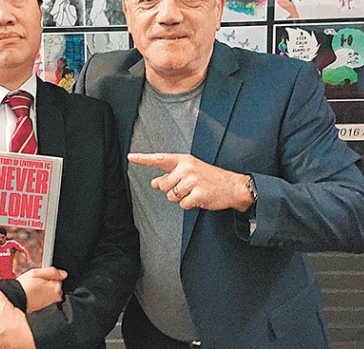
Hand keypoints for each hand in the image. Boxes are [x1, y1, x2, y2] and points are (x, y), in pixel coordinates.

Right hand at [17, 267, 66, 312]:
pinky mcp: (45, 308)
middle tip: (37, 283)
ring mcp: (51, 304)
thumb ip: (52, 271)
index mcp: (56, 287)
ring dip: (46, 290)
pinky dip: (43, 297)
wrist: (15, 300)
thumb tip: (64, 274)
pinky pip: (47, 299)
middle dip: (49, 283)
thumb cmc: (24, 287)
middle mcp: (56, 297)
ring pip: (52, 293)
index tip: (41, 277)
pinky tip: (34, 295)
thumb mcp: (36, 272)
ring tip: (34, 289)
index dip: (49, 276)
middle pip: (56, 286)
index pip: (59, 278)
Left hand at [127, 153, 252, 211]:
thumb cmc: (210, 178)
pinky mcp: (198, 194)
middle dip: (172, 190)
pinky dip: (189, 205)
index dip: (144, 159)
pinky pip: (183, 205)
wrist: (233, 186)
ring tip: (194, 192)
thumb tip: (154, 182)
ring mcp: (193, 181)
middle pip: (164, 185)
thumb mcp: (190, 172)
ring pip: (172, 196)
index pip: (160, 159)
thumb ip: (171, 176)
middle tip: (187, 188)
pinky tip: (199, 198)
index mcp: (183, 161)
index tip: (130, 157)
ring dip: (181, 199)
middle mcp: (187, 168)